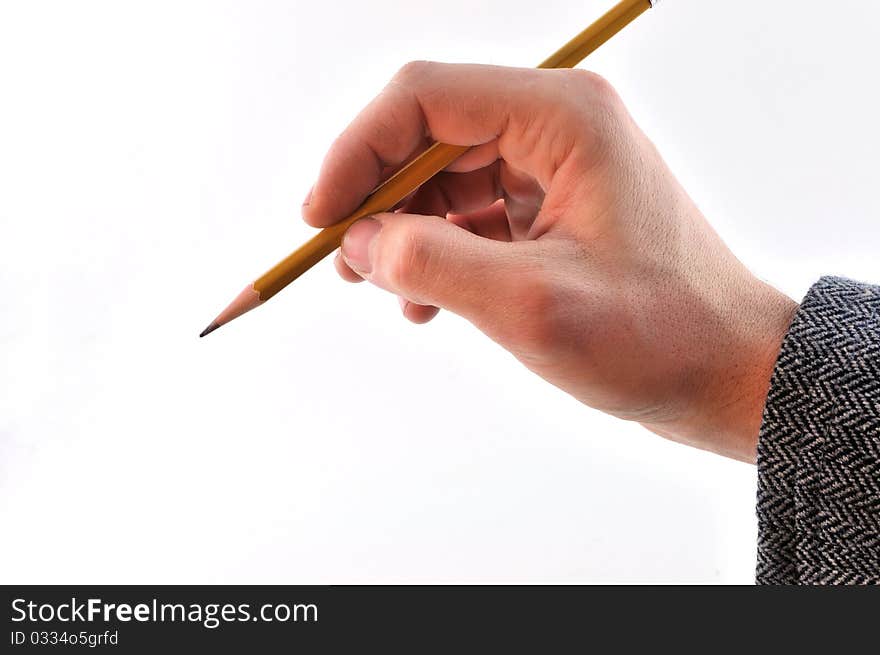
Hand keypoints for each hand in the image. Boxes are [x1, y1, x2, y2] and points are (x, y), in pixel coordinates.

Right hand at [302, 62, 797, 462]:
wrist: (729, 372)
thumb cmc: (659, 337)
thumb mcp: (535, 307)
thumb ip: (435, 265)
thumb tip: (359, 243)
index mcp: (562, 118)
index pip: (425, 99)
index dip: (358, 152)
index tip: (320, 219)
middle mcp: (557, 127)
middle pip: (429, 135)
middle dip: (376, 197)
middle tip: (343, 262)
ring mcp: (556, 167)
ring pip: (444, 177)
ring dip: (404, 230)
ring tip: (387, 292)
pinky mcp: (554, 208)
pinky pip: (472, 213)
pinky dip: (439, 252)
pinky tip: (428, 304)